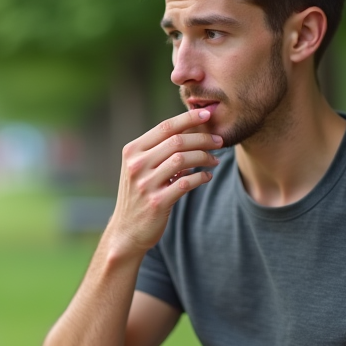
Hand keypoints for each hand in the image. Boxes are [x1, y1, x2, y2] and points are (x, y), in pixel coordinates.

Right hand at [106, 108, 221, 255]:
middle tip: (219, 141)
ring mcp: (146, 184)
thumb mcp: (140, 169)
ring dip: (204, 157)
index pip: (165, 127)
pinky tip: (207, 177)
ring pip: (182, 159)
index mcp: (132, 151)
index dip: (188, 118)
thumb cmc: (138, 196)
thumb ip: (158, 150)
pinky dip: (201, 177)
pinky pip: (186, 183)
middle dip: (203, 138)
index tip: (207, 114)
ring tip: (215, 160)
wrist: (127, 231)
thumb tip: (190, 130)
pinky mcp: (157, 202)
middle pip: (176, 141)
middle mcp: (137, 165)